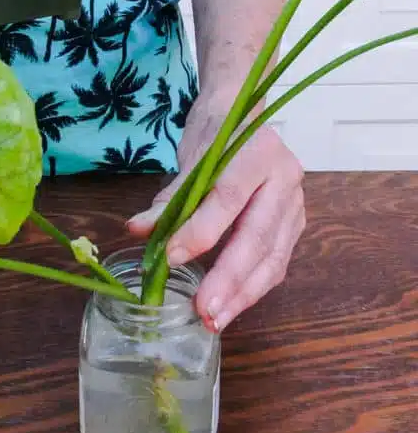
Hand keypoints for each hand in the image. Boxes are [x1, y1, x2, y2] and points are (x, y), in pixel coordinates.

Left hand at [127, 98, 304, 332]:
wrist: (244, 112)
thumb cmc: (215, 132)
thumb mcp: (190, 157)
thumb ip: (170, 197)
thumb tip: (138, 230)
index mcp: (258, 154)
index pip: (228, 199)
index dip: (199, 231)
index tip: (171, 258)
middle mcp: (285, 179)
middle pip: (257, 237)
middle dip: (228, 280)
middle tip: (205, 311)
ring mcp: (296, 203)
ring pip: (273, 258)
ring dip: (243, 294)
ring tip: (216, 319)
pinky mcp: (295, 223)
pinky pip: (276, 262)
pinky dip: (253, 287)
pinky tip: (231, 305)